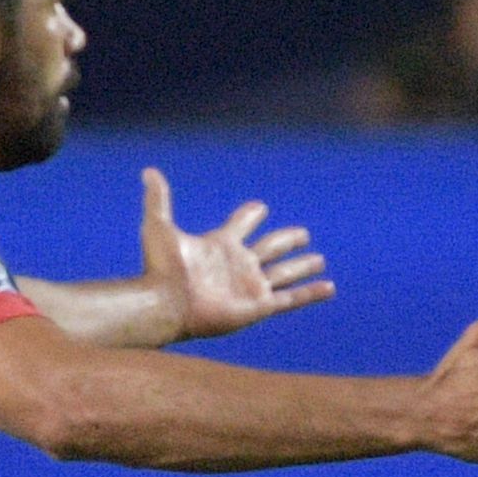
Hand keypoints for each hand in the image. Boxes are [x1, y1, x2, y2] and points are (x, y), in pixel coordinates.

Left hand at [137, 166, 331, 339]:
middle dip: (286, 240)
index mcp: (221, 244)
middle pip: (270, 247)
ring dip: (303, 266)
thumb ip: (158, 199)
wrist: (166, 303)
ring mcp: (250, 286)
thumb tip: (148, 171)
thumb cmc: (161, 268)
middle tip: (303, 233)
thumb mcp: (159, 227)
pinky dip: (311, 293)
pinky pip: (291, 298)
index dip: (250, 214)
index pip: (242, 224)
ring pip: (285, 273)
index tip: (259, 206)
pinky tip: (329, 287)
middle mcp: (239, 264)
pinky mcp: (259, 305)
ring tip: (320, 260)